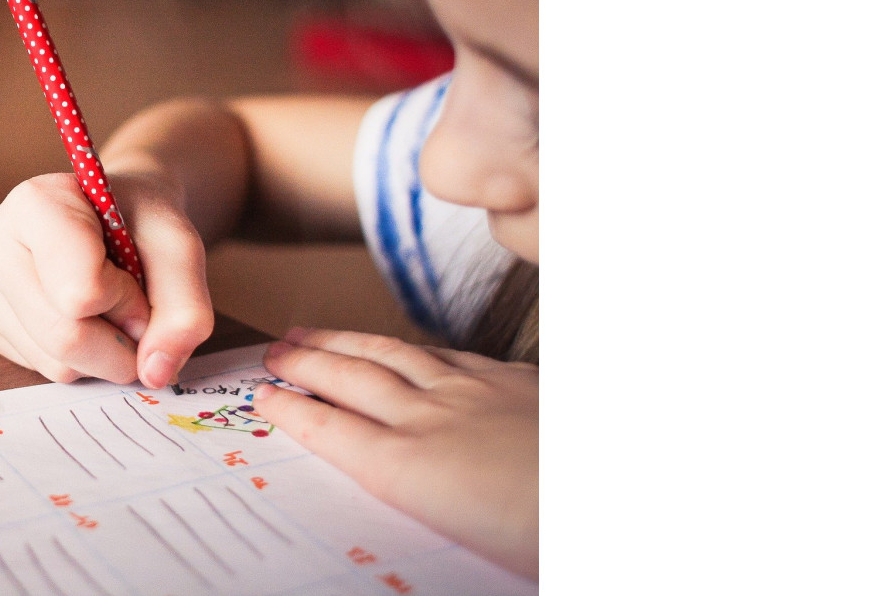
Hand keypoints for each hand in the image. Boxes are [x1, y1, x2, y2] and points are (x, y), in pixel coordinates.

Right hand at [0, 171, 213, 386]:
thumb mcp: (179, 247)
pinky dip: (80, 359)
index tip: (136, 275)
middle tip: (135, 310)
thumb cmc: (140, 221)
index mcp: (33, 204)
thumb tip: (155, 373)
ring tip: (106, 307)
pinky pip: (42, 370)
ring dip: (103, 354)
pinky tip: (81, 318)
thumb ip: (185, 308)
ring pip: (55, 363)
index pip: (81, 292)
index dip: (127, 300)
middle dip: (120, 342)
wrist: (113, 215)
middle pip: (64, 337)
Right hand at [253, 327, 538, 579]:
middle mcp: (431, 421)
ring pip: (393, 356)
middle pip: (352, 380)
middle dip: (306, 363)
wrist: (617, 495)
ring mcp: (474, 393)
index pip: (330, 430)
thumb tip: (388, 483)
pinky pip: (447, 354)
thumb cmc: (544, 536)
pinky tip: (406, 347)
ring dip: (346, 343)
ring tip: (314, 333)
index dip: (291, 409)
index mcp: (409, 470)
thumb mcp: (464, 543)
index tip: (260, 395)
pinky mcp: (515, 382)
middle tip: (273, 350)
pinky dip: (411, 347)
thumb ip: (417, 500)